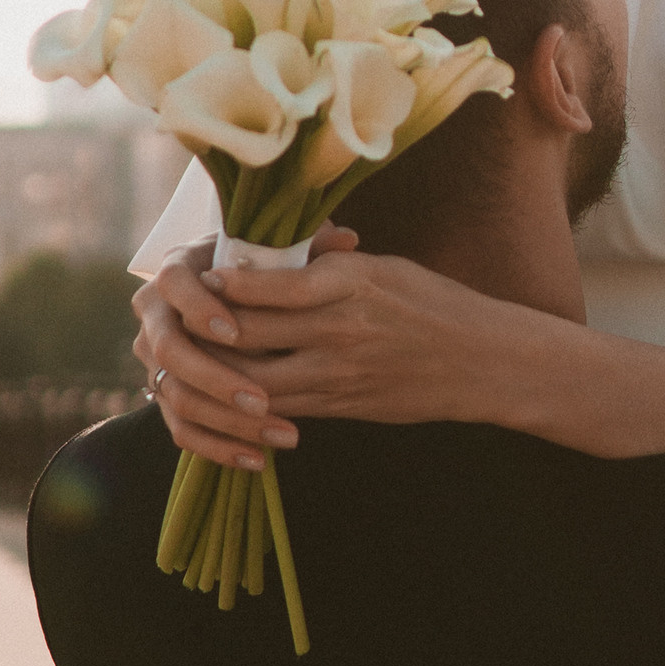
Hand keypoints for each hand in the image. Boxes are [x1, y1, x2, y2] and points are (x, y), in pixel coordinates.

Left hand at [133, 235, 499, 465]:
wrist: (483, 361)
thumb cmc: (434, 303)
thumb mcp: (384, 268)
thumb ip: (328, 267)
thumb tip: (270, 259)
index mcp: (352, 282)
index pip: (272, 284)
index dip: (228, 283)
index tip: (205, 275)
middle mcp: (341, 328)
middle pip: (252, 333)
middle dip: (209, 328)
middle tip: (182, 318)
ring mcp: (341, 373)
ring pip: (256, 379)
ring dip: (220, 371)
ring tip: (196, 357)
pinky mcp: (343, 406)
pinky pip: (282, 407)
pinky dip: (251, 399)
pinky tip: (232, 388)